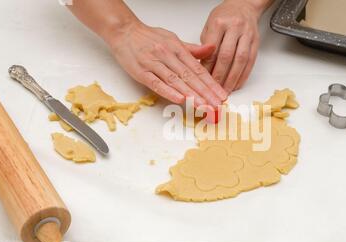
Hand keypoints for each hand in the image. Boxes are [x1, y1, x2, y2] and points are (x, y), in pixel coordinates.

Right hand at [106, 21, 226, 107]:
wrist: (124, 31)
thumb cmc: (148, 37)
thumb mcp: (173, 39)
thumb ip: (192, 49)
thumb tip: (212, 49)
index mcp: (177, 48)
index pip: (198, 69)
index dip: (211, 83)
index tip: (221, 95)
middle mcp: (168, 56)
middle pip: (190, 77)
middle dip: (205, 93)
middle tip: (217, 105)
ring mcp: (154, 64)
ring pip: (176, 81)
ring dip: (191, 95)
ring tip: (203, 106)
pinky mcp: (141, 72)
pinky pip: (156, 83)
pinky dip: (168, 92)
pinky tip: (180, 99)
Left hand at [201, 0, 267, 92]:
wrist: (244, 5)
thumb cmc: (224, 16)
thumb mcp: (209, 25)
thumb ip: (205, 45)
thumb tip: (202, 68)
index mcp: (219, 23)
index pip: (212, 49)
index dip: (207, 67)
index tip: (203, 79)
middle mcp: (234, 27)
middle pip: (227, 56)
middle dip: (220, 75)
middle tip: (214, 88)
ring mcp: (247, 35)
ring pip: (240, 60)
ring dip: (233, 78)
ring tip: (226, 90)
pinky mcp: (256, 42)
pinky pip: (251, 61)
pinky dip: (244, 75)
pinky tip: (237, 84)